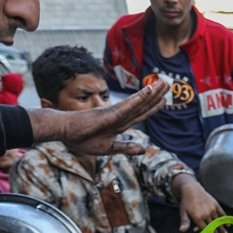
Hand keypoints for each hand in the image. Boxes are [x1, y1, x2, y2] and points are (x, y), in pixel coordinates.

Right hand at [30, 80, 169, 155]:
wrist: (65, 132)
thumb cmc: (82, 138)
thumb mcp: (109, 148)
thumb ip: (126, 148)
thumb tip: (144, 149)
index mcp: (120, 123)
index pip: (140, 114)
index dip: (153, 107)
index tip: (164, 99)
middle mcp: (120, 116)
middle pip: (142, 105)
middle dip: (156, 94)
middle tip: (168, 83)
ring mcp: (114, 113)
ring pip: (137, 102)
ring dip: (151, 93)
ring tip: (163, 82)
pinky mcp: (108, 114)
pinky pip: (126, 107)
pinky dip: (138, 99)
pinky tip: (148, 92)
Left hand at [175, 178, 224, 231]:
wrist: (191, 189)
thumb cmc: (186, 202)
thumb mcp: (183, 212)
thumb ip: (185, 222)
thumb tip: (182, 230)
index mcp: (198, 217)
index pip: (204, 230)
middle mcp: (206, 214)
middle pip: (213, 227)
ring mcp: (212, 209)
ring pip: (218, 222)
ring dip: (222, 229)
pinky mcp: (216, 205)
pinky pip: (222, 214)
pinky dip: (225, 220)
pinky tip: (228, 225)